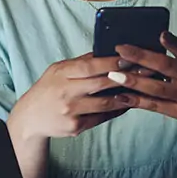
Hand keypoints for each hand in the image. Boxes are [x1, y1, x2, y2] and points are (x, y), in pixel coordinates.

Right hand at [9, 54, 134, 141]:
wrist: (30, 117)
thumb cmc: (49, 89)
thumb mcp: (58, 70)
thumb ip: (81, 62)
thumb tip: (107, 51)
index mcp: (61, 73)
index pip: (90, 66)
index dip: (112, 62)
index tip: (130, 58)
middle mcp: (65, 92)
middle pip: (101, 83)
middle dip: (126, 77)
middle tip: (146, 72)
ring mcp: (71, 111)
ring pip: (106, 103)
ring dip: (126, 96)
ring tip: (142, 90)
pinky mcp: (75, 126)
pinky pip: (101, 117)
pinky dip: (116, 110)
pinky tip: (127, 104)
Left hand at [110, 32, 176, 136]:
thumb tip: (160, 35)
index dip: (172, 42)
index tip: (159, 34)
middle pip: (165, 67)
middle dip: (141, 58)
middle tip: (120, 51)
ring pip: (157, 89)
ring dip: (133, 81)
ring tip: (114, 75)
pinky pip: (155, 106)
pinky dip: (137, 101)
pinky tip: (121, 96)